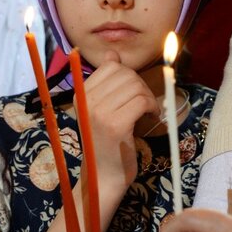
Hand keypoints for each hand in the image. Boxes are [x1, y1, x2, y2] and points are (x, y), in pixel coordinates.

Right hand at [79, 50, 157, 193]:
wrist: (103, 177)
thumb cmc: (106, 143)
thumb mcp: (102, 109)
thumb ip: (107, 82)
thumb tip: (112, 54)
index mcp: (80, 94)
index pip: (111, 66)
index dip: (129, 76)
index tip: (133, 93)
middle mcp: (86, 101)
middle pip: (125, 74)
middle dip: (141, 85)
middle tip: (144, 103)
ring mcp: (99, 113)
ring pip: (135, 86)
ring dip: (148, 97)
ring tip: (148, 111)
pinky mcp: (115, 125)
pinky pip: (141, 101)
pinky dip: (152, 107)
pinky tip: (151, 117)